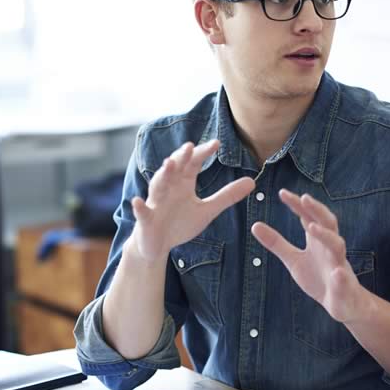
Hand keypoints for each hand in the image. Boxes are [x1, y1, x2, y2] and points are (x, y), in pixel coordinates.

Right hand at [128, 140, 253, 262]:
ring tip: (168, 164)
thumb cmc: (180, 223)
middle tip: (191, 146)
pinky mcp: (145, 219)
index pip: (193, 164)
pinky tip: (137, 202)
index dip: (203, 154)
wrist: (157, 245)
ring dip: (162, 175)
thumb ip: (227, 196)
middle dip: (181, 157)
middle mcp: (168, 188)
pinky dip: (139, 207)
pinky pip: (141, 212)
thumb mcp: (207, 210)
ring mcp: (155, 203)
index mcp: (183, 184)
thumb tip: (252, 181)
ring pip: (158, 186)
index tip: (216, 144)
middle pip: (174, 169)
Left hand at [250, 189, 369, 323]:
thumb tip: (255, 225)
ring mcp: (339, 266)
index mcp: (318, 241)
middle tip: (303, 198)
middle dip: (317, 210)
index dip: (297, 205)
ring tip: (312, 227)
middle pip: (327, 223)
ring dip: (326, 236)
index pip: (308, 217)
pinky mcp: (345, 287)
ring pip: (337, 246)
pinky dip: (341, 276)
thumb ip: (277, 243)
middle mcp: (331, 248)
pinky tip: (337, 273)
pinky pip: (344, 280)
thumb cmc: (319, 278)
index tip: (283, 193)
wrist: (344, 304)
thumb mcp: (294, 260)